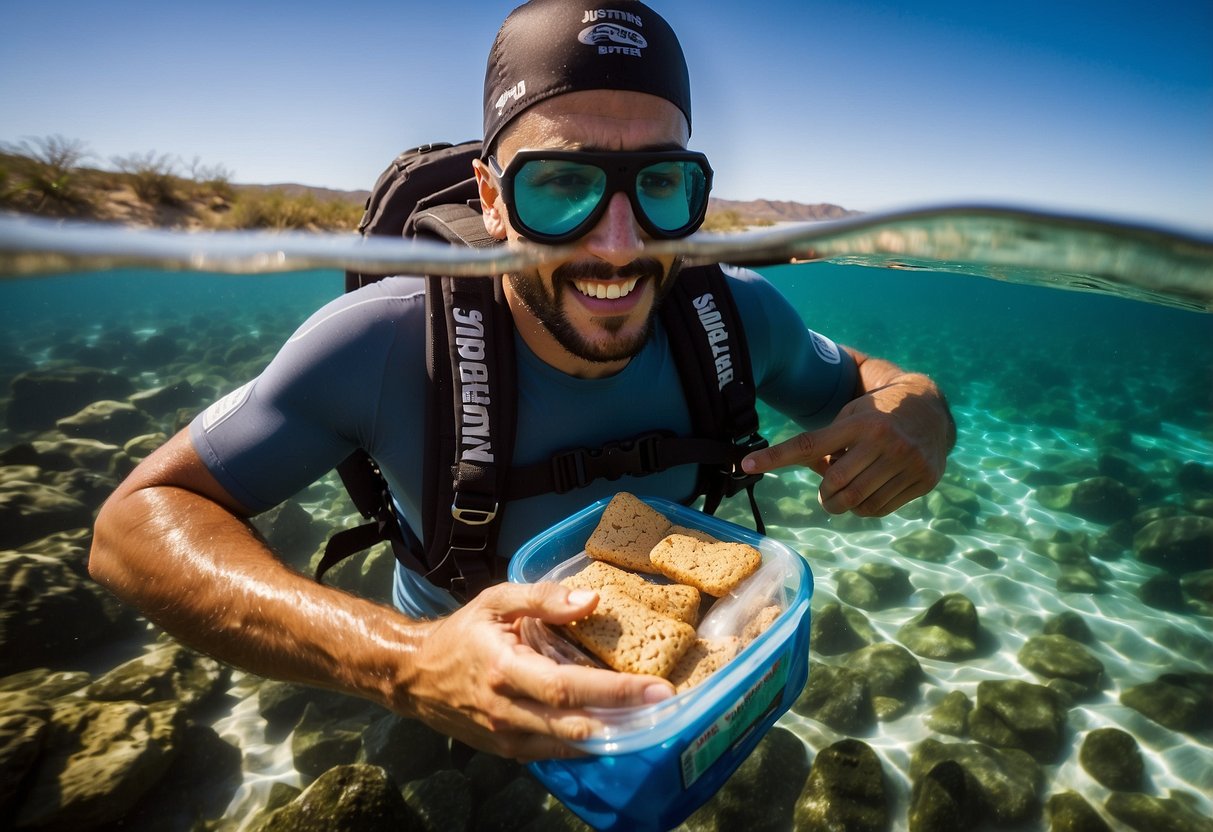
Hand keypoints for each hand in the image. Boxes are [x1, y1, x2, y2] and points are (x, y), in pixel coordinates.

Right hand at [397, 581, 673, 760]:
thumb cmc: (462, 633)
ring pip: (569, 745)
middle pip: (576, 724)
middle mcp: (507, 710)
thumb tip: (591, 600)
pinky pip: (555, 752)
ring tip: (649, 716)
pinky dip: (586, 743)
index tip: (656, 689)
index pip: (568, 688)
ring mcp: (506, 737)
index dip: (615, 692)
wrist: (414, 677)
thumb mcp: (495, 601)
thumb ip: (542, 598)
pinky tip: (611, 727)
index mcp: (505, 669)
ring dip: (611, 734)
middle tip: (666, 705)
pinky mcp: (507, 752)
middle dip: (626, 718)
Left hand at [742, 373, 953, 515]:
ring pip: (857, 502)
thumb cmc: (877, 414)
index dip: (776, 457)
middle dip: (825, 494)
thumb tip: (804, 469)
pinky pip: (880, 509)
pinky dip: (865, 508)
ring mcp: (906, 461)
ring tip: (850, 488)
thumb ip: (825, 443)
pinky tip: (870, 491)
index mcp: (859, 422)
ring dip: (844, 503)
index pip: (808, 444)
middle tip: (827, 491)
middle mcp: (884, 441)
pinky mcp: (922, 478)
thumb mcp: (850, 417)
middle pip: (834, 484)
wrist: (930, 409)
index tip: (746, 464)